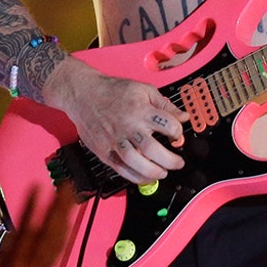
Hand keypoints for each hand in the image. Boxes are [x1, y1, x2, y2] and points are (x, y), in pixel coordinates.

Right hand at [0, 186, 76, 266]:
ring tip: (70, 198)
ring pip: (56, 246)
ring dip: (64, 220)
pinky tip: (63, 225)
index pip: (24, 234)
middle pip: (49, 237)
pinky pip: (53, 256)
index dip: (32, 209)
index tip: (37, 187)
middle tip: (65, 184)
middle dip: (59, 209)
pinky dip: (61, 237)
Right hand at [44, 57, 187, 183]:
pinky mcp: (104, 150)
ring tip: (163, 172)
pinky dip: (135, 177)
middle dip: (170, 160)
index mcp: (141, 110)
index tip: (178, 136)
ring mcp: (115, 140)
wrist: (83, 94)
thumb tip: (183, 116)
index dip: (178, 133)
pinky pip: (121, 168)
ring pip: (136, 162)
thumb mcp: (144, 89)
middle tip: (178, 163)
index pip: (168, 125)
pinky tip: (145, 177)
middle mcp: (128, 127)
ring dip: (153, 172)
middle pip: (152, 149)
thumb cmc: (112, 91)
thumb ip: (165, 104)